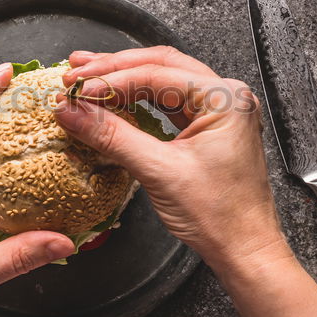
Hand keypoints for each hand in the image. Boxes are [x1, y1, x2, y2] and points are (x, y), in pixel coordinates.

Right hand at [53, 46, 291, 271]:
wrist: (244, 250)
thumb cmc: (219, 216)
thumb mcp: (158, 172)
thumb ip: (112, 136)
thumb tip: (72, 111)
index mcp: (224, 98)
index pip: (156, 75)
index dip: (110, 80)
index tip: (76, 90)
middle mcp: (225, 97)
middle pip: (160, 65)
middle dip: (115, 67)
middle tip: (76, 71)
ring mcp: (216, 112)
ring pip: (162, 81)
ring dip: (124, 79)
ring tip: (88, 77)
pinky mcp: (206, 129)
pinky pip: (167, 103)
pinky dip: (137, 100)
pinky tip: (113, 100)